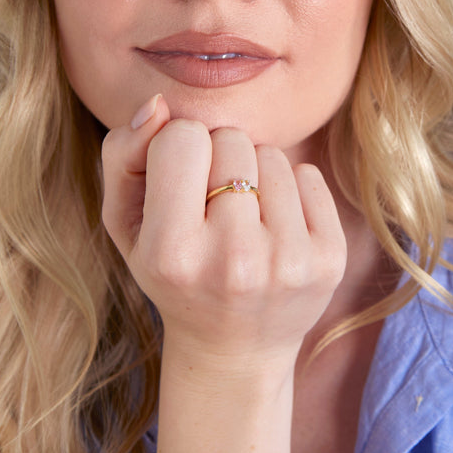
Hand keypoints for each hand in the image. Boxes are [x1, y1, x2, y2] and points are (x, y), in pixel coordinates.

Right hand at [101, 94, 347, 371]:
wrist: (234, 348)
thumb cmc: (173, 275)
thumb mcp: (125, 225)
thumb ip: (123, 156)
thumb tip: (158, 104)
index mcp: (173, 253)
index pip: (183, 136)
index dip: (177, 148)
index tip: (179, 181)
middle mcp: (234, 260)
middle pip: (232, 139)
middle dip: (218, 159)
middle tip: (212, 205)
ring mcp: (288, 261)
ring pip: (272, 154)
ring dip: (255, 174)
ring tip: (243, 219)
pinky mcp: (329, 259)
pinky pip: (308, 173)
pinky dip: (289, 189)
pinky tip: (275, 228)